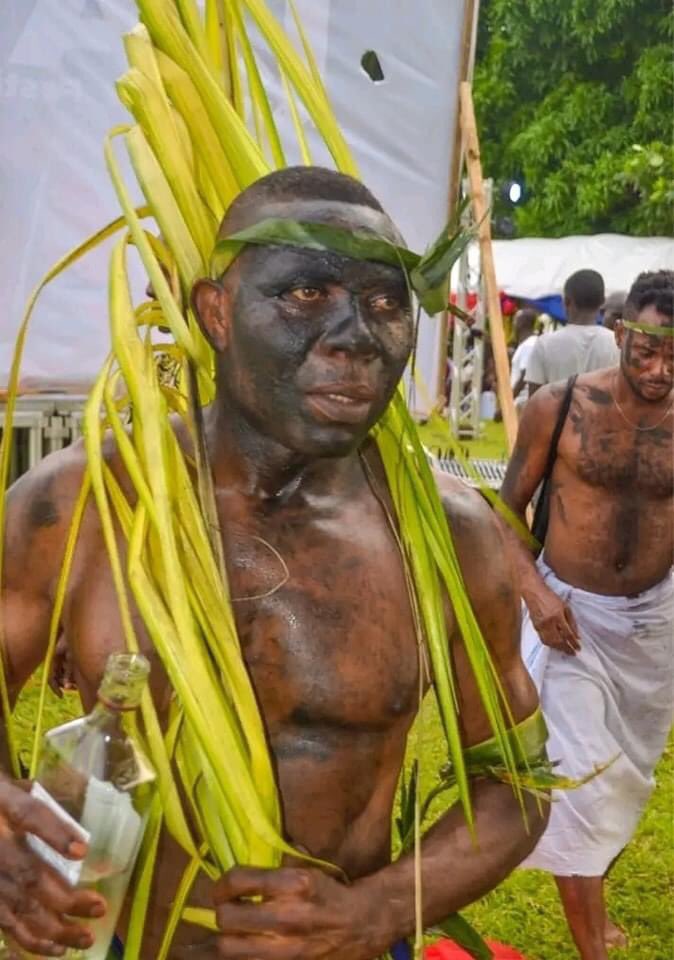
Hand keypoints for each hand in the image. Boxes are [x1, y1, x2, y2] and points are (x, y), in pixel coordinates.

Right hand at [0, 775, 105, 956]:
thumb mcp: (9, 789)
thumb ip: (35, 801)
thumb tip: (75, 828)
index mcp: (3, 806)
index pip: (29, 815)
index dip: (54, 833)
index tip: (82, 851)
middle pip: (28, 875)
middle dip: (64, 897)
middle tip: (99, 909)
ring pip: (18, 906)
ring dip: (53, 927)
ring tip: (84, 938)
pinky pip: (4, 923)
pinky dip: (29, 939)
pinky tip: (55, 948)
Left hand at [212, 866, 392, 959]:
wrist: (361, 926)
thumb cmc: (331, 893)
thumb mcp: (308, 870)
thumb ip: (278, 865)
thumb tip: (247, 863)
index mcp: (294, 885)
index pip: (238, 880)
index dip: (222, 884)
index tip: (223, 888)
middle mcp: (286, 917)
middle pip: (227, 919)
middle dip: (221, 913)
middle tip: (225, 910)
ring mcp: (285, 948)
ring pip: (230, 949)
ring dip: (221, 941)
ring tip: (220, 936)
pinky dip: (239, 955)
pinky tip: (238, 949)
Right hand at [528, 584, 580, 654]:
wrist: (534, 593)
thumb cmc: (550, 597)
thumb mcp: (565, 606)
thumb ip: (572, 621)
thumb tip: (577, 636)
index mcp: (558, 615)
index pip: (568, 634)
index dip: (574, 643)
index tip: (578, 648)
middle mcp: (549, 622)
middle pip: (559, 641)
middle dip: (567, 648)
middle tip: (573, 653)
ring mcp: (541, 625)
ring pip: (550, 642)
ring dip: (559, 648)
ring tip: (565, 651)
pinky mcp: (535, 627)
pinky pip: (543, 640)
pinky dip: (551, 645)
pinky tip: (555, 646)